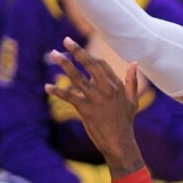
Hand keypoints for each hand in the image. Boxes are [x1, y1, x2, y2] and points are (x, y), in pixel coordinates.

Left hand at [45, 37, 140, 168]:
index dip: (88, 56)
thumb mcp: (133, 100)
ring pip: (77, 77)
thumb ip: (132, 81)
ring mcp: (95, 98)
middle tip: (66, 40)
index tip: (77, 49)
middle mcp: (106, 88)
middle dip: (77, 51)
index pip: (101, 64)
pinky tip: (47, 87)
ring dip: (64, 65)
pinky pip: (69, 97)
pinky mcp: (85, 109)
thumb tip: (135, 63)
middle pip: (90, 64)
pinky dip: (57, 92)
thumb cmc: (126, 122)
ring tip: (53, 54)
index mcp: (116, 85)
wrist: (119, 142)